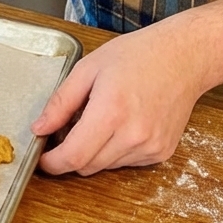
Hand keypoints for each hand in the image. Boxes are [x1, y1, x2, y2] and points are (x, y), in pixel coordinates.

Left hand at [32, 20, 206, 175]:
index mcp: (111, 111)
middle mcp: (133, 136)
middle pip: (87, 166)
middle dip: (70, 154)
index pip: (74, 156)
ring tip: (99, 118)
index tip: (42, 157)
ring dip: (93, 152)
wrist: (183, 58)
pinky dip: (114, 151)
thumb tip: (39, 128)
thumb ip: (61, 102)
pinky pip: (126, 163)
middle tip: (67, 129)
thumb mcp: (88, 68)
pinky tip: (121, 124)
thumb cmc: (136, 55)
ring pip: (106, 166)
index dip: (52, 162)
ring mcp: (150, 148)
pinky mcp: (161, 153)